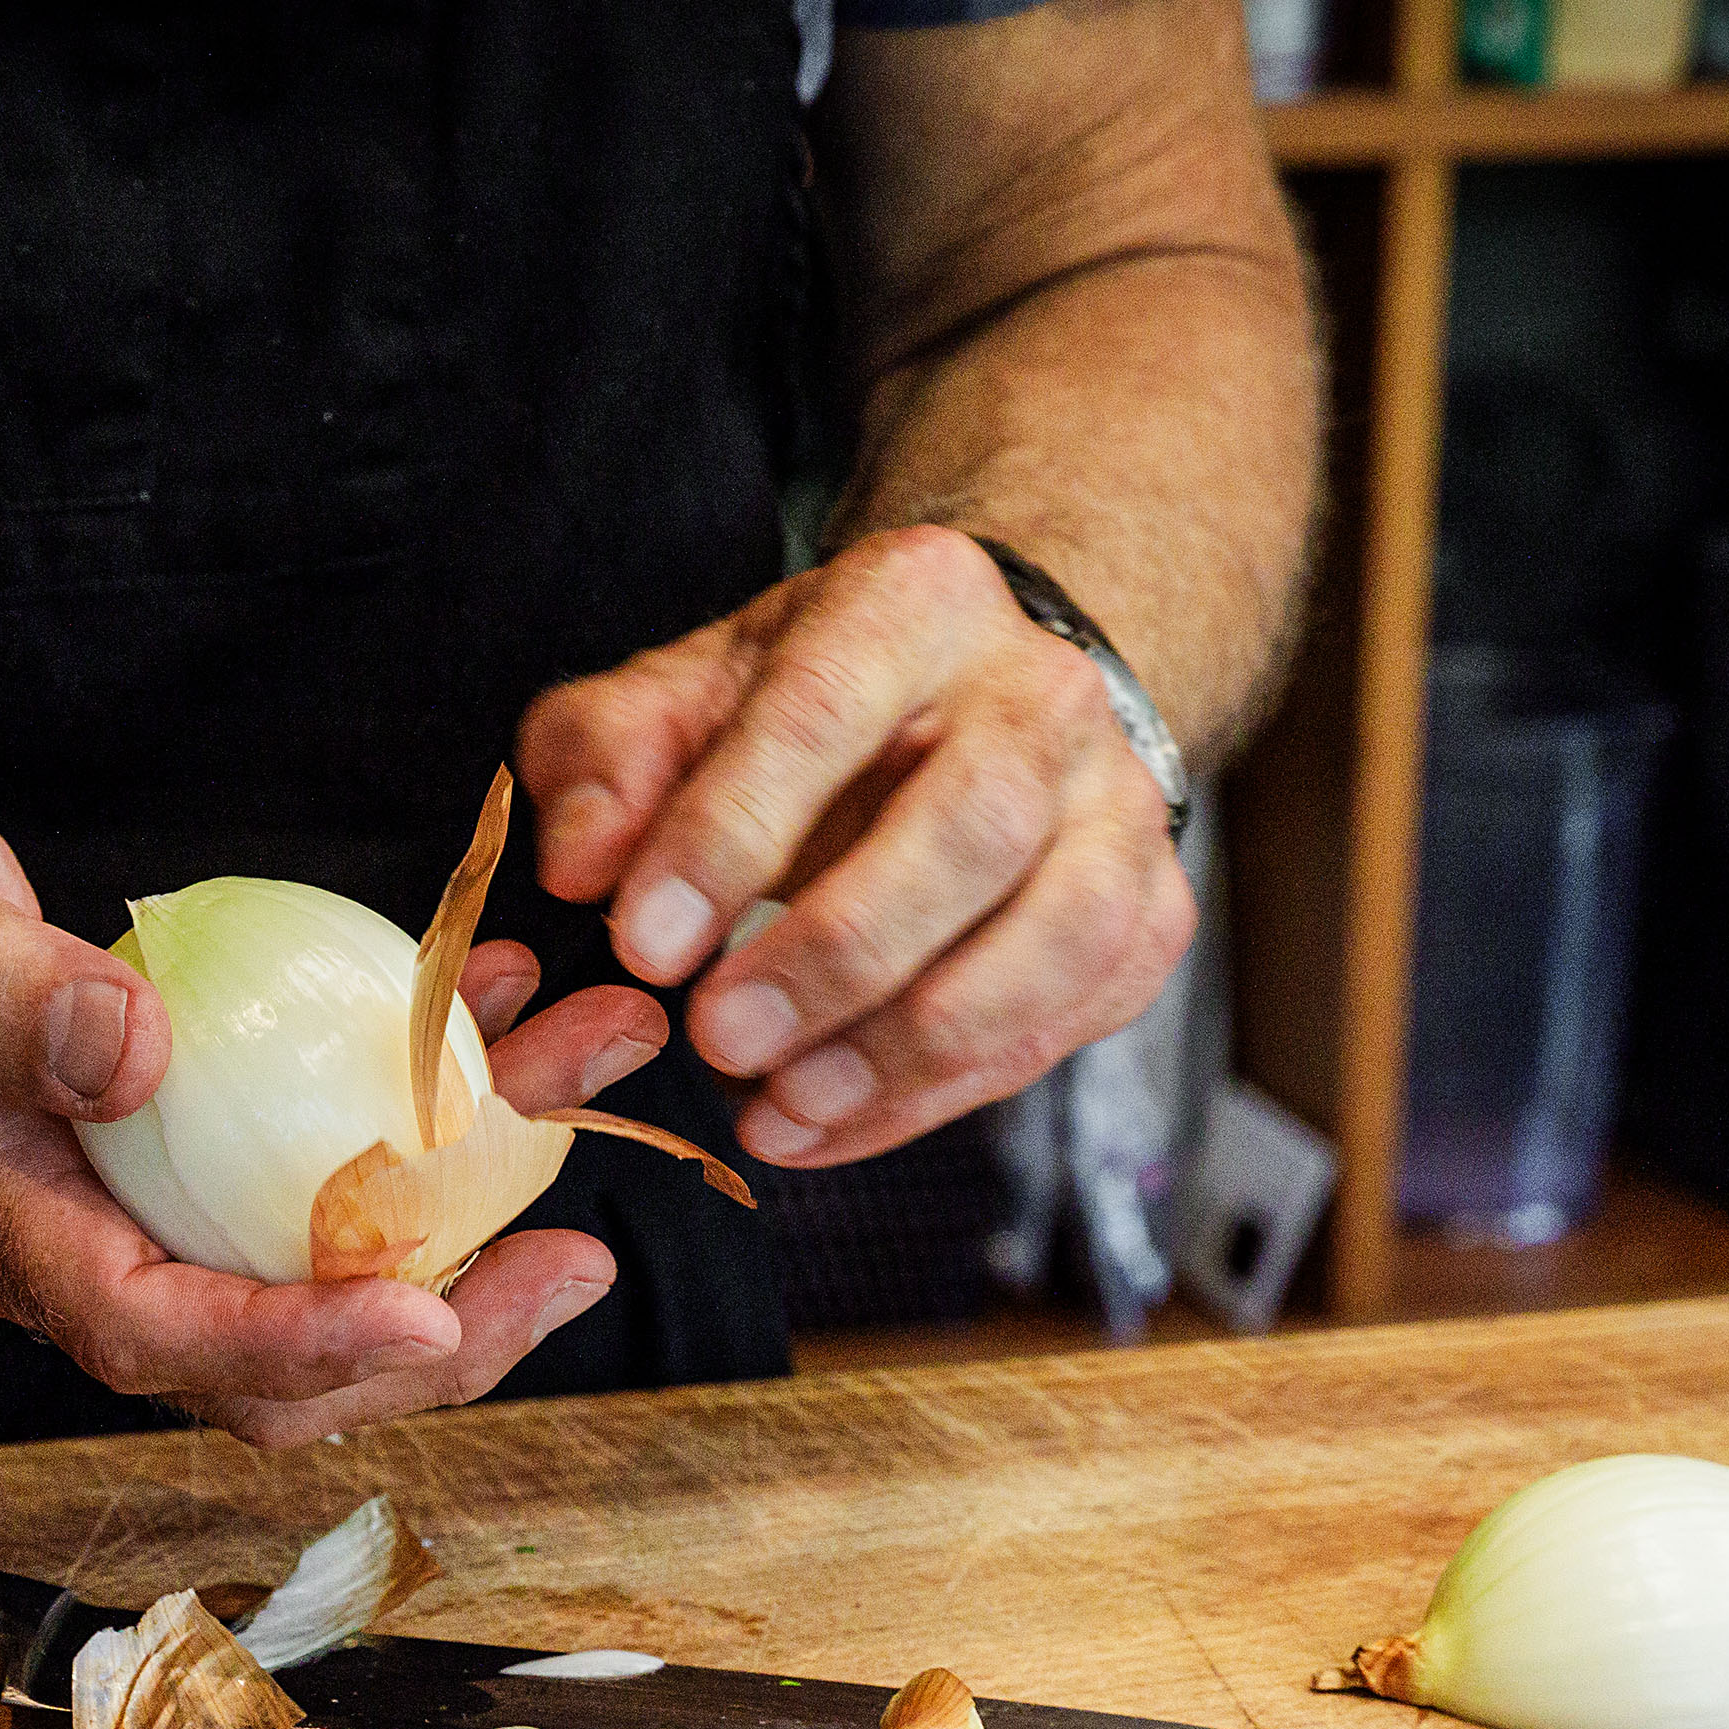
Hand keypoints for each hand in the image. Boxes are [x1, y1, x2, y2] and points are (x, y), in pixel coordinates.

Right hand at [0, 762, 668, 1444]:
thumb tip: (133, 1048)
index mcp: (3, 1223)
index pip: (166, 1336)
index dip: (309, 1345)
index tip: (439, 1310)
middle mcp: (80, 1247)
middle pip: (278, 1366)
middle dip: (447, 1335)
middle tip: (578, 1255)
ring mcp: (131, 1211)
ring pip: (320, 1272)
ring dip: (469, 1207)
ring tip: (583, 1098)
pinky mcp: (171, 1155)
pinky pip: (310, 1174)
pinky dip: (414, 1114)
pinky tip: (493, 1010)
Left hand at [518, 524, 1195, 1169]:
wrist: (969, 706)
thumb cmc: (807, 707)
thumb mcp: (682, 696)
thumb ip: (607, 762)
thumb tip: (580, 865)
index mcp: (916, 602)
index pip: (827, 711)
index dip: (731, 834)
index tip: (645, 942)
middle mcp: (1044, 694)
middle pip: (974, 826)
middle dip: (840, 952)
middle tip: (721, 1037)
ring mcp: (1116, 808)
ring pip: (1057, 936)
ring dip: (914, 1045)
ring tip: (784, 1106)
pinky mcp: (1149, 914)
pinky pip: (1067, 1021)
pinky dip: (942, 1095)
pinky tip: (829, 1126)